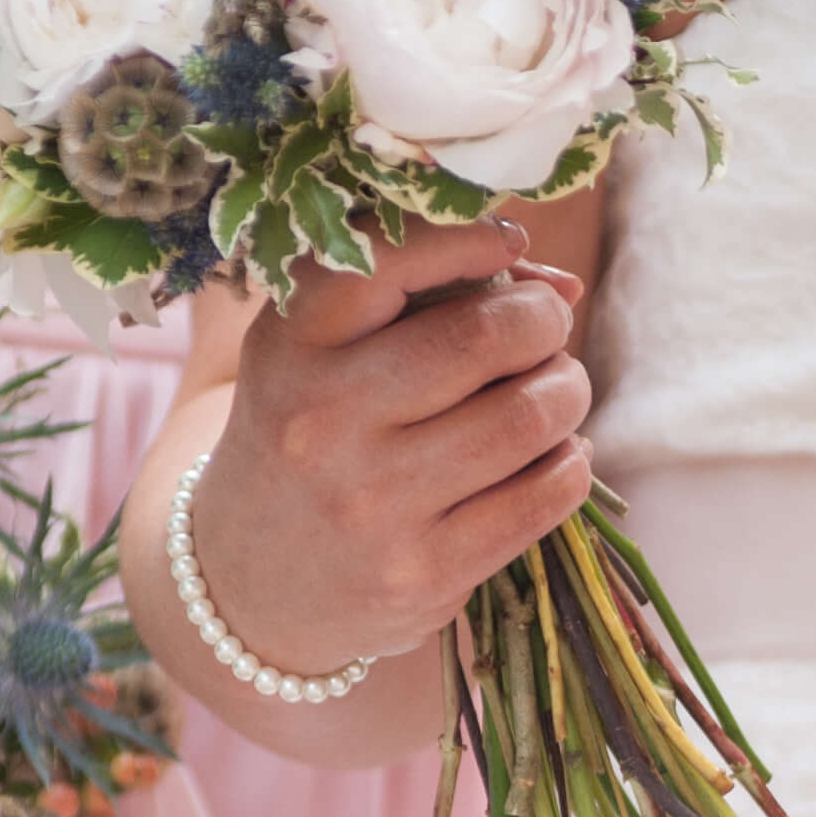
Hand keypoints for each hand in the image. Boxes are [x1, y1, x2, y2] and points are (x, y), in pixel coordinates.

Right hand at [185, 215, 593, 672]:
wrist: (246, 579)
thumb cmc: (309, 432)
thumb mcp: (323, 350)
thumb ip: (428, 292)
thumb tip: (565, 288)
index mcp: (291, 344)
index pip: (392, 258)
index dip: (472, 237)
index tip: (507, 243)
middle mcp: (323, 420)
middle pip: (488, 336)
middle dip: (542, 321)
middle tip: (542, 331)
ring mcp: (373, 504)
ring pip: (529, 416)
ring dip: (565, 392)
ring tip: (550, 393)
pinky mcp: (422, 572)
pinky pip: (546, 495)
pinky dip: (569, 463)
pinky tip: (550, 456)